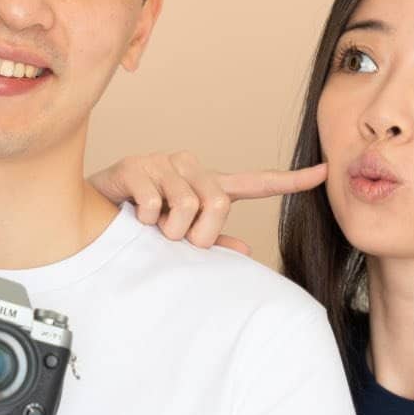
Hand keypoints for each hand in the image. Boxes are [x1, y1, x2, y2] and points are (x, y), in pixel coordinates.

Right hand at [89, 152, 327, 253]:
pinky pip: (155, 203)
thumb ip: (210, 242)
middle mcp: (189, 166)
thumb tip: (245, 250)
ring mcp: (162, 163)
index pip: (255, 182)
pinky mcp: (135, 166)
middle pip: (217, 202)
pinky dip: (147, 220)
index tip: (324, 173)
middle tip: (177, 240)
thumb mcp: (178, 237)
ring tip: (153, 228)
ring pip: (187, 204)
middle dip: (199, 234)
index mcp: (207, 185)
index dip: (290, 181)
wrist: (89, 215)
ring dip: (169, 230)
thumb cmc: (140, 226)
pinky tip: (134, 217)